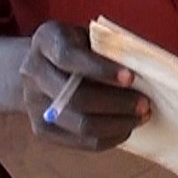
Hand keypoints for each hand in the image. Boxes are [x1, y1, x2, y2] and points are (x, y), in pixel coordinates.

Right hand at [18, 21, 148, 151]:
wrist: (41, 65)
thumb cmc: (77, 46)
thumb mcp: (88, 35)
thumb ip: (107, 48)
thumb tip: (143, 70)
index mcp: (45, 40)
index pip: (69, 58)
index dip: (101, 69)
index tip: (131, 77)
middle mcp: (32, 72)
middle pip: (76, 97)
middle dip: (117, 103)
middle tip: (145, 104)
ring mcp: (34, 104)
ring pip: (79, 124)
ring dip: (116, 124)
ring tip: (141, 117)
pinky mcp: (41, 130)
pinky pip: (78, 142)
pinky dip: (107, 138)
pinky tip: (125, 128)